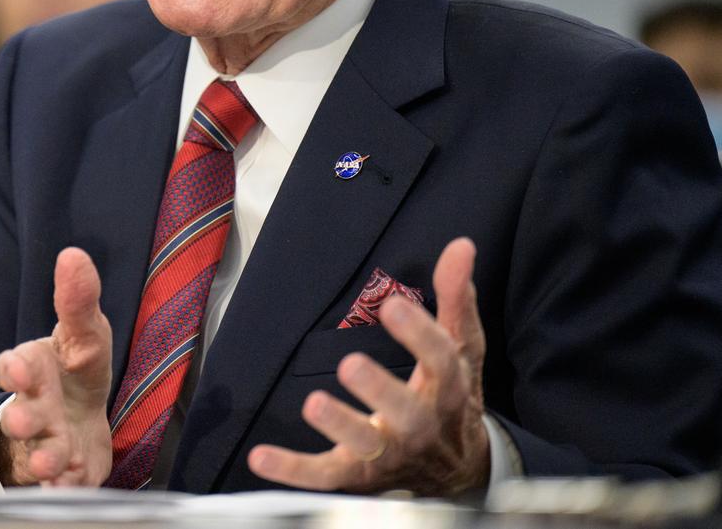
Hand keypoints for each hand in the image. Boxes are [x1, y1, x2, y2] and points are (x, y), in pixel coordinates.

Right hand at [0, 246, 113, 485]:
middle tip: (22, 419)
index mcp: (31, 371)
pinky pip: (61, 488)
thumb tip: (72, 254)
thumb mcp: (83, 333)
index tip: (19, 369)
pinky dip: (62, 491)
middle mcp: (33, 410)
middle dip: (22, 418)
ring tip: (50, 463)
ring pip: (38, 455)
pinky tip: (69, 491)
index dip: (13, 369)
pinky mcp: (65, 477)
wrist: (78, 421)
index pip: (11, 368)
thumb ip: (78, 300)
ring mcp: (45, 446)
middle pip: (20, 415)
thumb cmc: (75, 371)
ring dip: (43, 459)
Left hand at [248, 237, 490, 495]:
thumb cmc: (452, 396)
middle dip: (380, 391)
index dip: (420, 335)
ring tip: (312, 402)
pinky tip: (259, 456)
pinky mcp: (360, 477)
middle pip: (407, 412)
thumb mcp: (462, 348)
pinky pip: (327, 477)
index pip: (441, 361)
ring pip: (367, 446)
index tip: (393, 305)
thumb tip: (461, 245)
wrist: (459, 471)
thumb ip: (456, 297)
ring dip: (340, 426)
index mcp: (449, 388)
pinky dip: (293, 471)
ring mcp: (391, 454)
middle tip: (350, 364)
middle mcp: (422, 424)